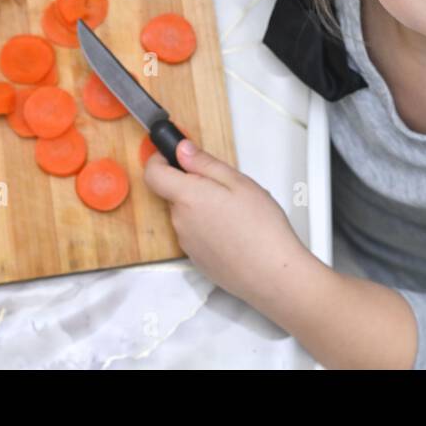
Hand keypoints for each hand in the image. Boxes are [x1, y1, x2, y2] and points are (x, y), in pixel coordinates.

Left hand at [143, 137, 310, 306]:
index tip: (173, 156)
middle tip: (226, 188)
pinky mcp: (197, 260)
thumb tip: (181, 150)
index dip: (159, 160)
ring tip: (237, 213)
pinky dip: (209, 228)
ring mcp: (187, 243)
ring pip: (187, 215)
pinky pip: (196, 234)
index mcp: (188, 198)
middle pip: (174, 195)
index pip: (153, 174)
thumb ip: (204, 163)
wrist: (272, 274)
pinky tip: (235, 233)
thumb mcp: (238, 182)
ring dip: (203, 208)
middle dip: (193, 186)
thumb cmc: (261, 228)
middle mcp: (180, 222)